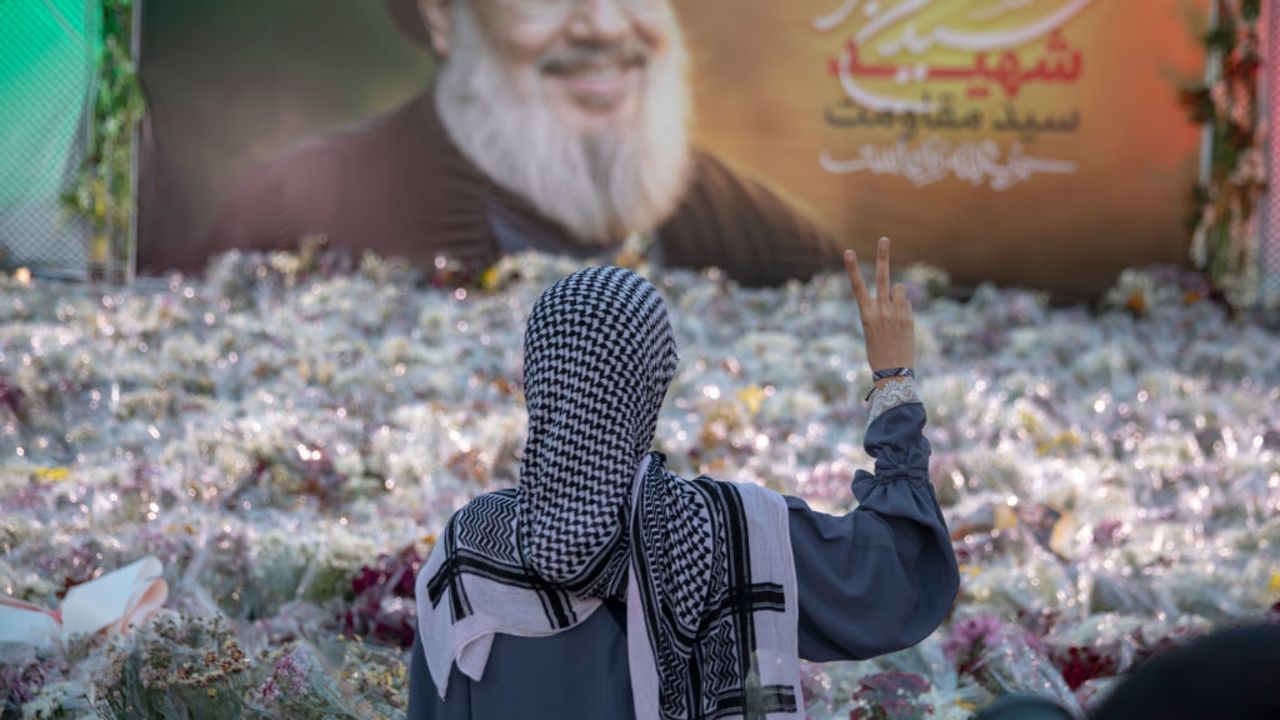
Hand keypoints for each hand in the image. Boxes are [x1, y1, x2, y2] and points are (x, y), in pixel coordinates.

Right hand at [843, 237, 914, 375]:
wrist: (893, 371)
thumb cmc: (878, 351)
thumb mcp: (872, 329)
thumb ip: (882, 308)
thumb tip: (897, 292)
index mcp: (866, 314)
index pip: (857, 287)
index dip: (852, 268)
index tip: (848, 251)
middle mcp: (881, 311)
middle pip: (883, 278)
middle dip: (883, 257)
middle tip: (884, 239)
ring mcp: (896, 314)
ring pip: (899, 289)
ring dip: (897, 295)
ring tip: (894, 312)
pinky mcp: (909, 318)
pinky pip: (907, 304)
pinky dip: (904, 310)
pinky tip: (901, 325)